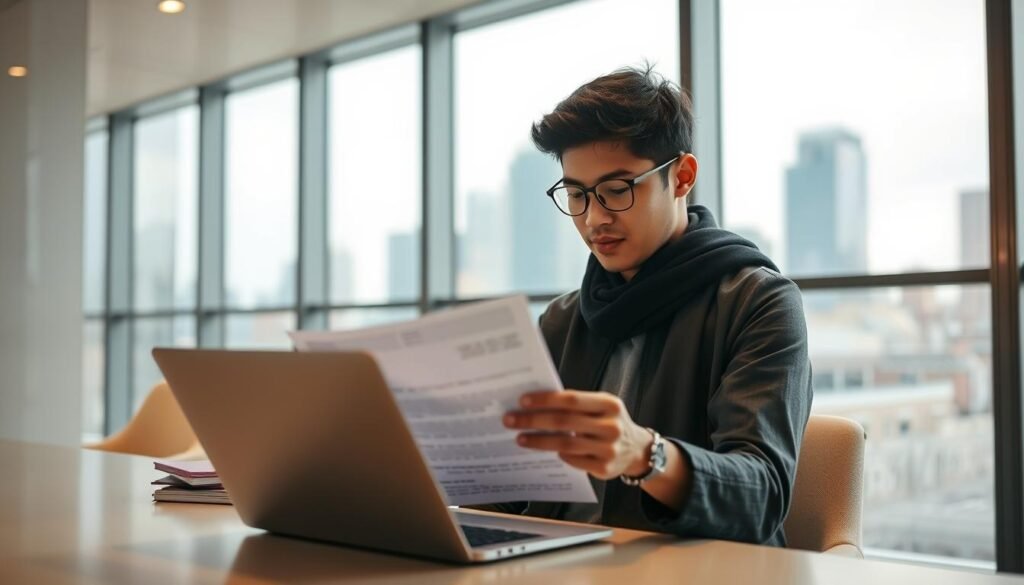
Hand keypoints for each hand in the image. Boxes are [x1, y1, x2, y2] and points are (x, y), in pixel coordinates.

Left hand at [503, 390, 653, 479]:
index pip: (571, 400)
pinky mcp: (605, 469)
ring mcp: (609, 450)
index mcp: (609, 404)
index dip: (545, 400)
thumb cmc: (609, 422)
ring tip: (520, 438)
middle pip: (564, 422)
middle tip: (511, 420)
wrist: (637, 449)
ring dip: (539, 441)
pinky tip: (545, 452)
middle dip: (533, 420)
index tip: (522, 401)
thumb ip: (577, 404)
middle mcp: (611, 426)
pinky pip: (573, 461)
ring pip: (565, 444)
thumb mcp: (602, 406)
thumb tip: (537, 403)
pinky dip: (558, 455)